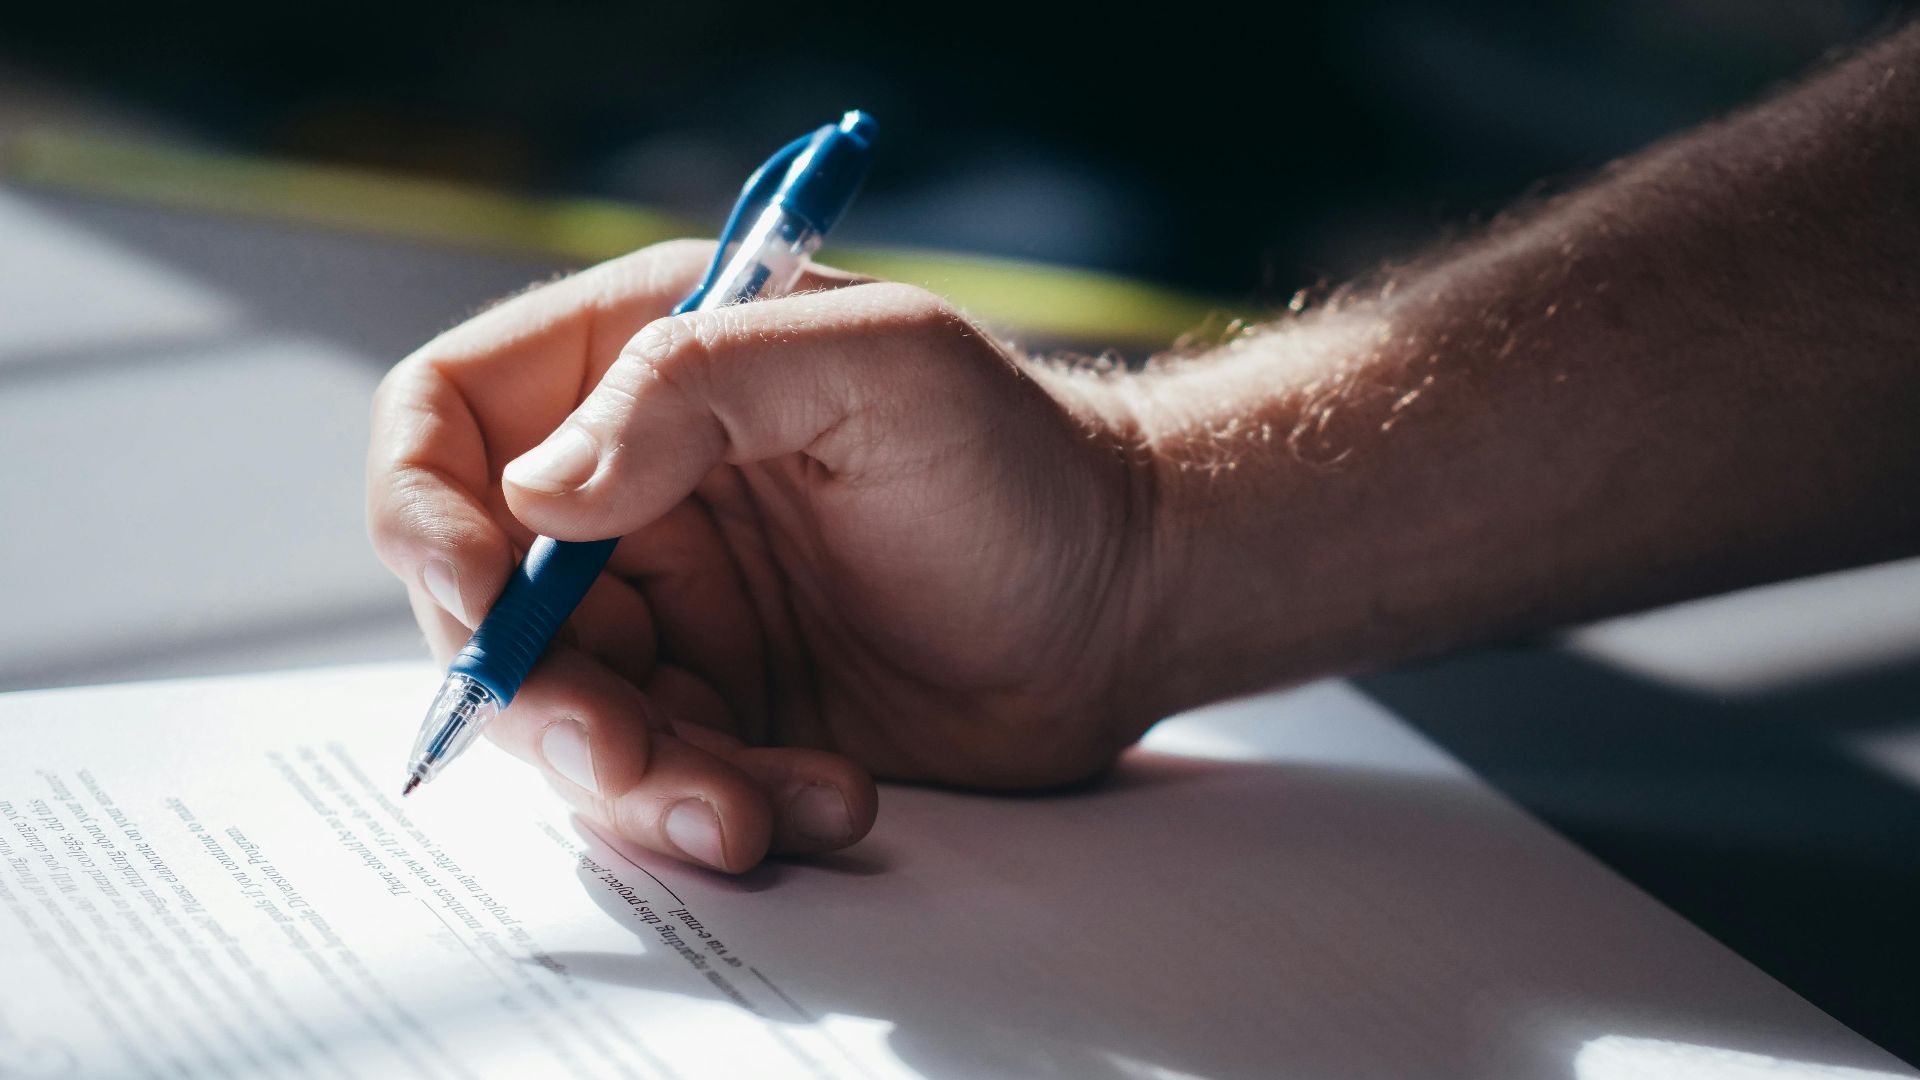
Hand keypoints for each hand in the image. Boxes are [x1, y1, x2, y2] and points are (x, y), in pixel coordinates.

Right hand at [368, 241, 1157, 872]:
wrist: (1124, 598)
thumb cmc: (1020, 459)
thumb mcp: (880, 370)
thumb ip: (698, 386)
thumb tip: (540, 491)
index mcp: (643, 366)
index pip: (449, 415)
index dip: (423, 509)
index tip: (482, 600)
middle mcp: (632, 487)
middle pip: (482, 597)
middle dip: (535, 694)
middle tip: (622, 753)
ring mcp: (672, 607)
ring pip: (562, 712)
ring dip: (631, 781)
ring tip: (744, 812)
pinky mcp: (721, 706)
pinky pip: (657, 778)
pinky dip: (717, 808)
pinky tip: (825, 797)